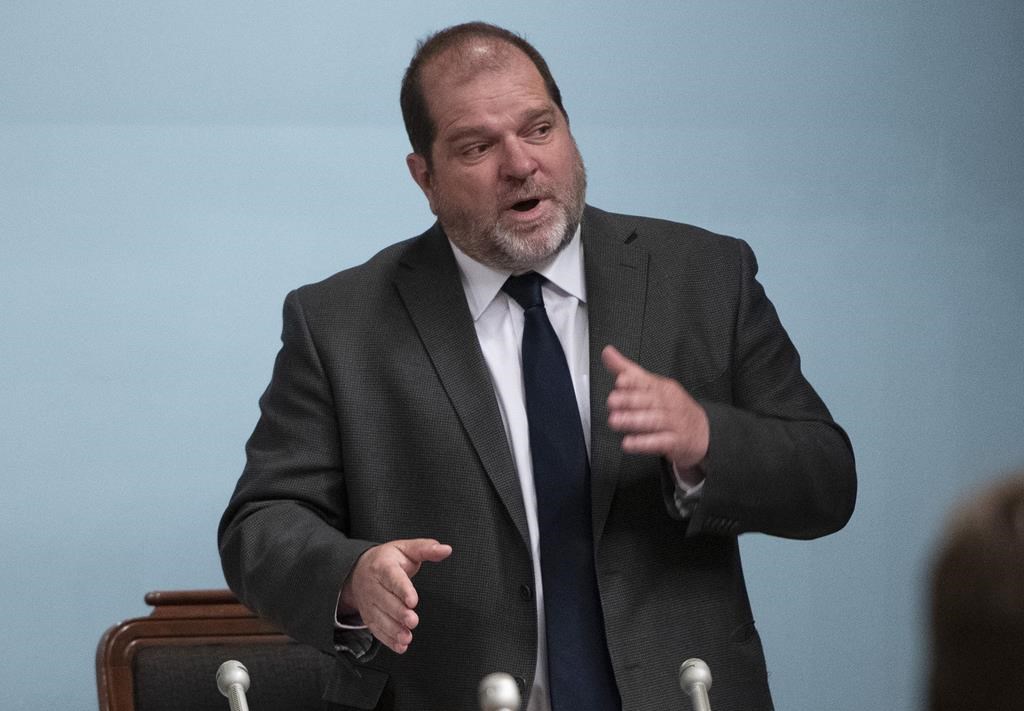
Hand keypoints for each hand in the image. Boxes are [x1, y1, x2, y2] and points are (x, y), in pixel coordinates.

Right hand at [340, 538, 451, 653]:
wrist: (357, 570)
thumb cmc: (387, 560)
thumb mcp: (406, 549)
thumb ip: (426, 549)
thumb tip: (445, 549)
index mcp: (383, 566)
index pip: (392, 578)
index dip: (402, 589)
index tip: (413, 600)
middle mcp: (373, 585)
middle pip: (385, 600)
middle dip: (399, 613)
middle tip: (412, 621)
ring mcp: (369, 602)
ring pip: (379, 617)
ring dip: (393, 630)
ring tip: (406, 637)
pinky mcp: (369, 616)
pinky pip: (376, 629)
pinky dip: (388, 640)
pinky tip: (400, 646)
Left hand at [602, 345, 708, 472]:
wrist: (703, 431)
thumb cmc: (672, 407)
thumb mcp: (652, 386)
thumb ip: (627, 371)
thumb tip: (607, 352)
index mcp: (662, 387)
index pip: (648, 382)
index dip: (634, 382)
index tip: (619, 382)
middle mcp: (669, 403)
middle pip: (650, 400)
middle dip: (629, 401)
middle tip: (611, 402)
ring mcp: (674, 423)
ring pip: (654, 420)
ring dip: (633, 421)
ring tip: (615, 421)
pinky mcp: (676, 442)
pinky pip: (660, 442)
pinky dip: (643, 443)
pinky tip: (628, 443)